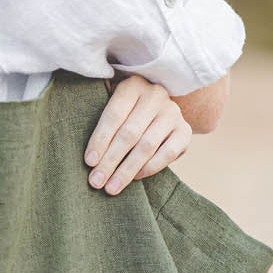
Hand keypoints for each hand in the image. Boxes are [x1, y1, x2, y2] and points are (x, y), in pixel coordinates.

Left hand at [84, 73, 191, 194]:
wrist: (158, 109)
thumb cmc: (125, 110)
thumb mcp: (111, 102)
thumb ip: (97, 116)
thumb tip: (87, 153)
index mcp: (133, 85)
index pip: (114, 114)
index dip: (100, 139)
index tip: (89, 162)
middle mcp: (155, 95)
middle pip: (130, 133)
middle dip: (111, 160)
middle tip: (96, 181)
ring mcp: (173, 112)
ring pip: (147, 145)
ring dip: (127, 170)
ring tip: (112, 187)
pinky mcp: (185, 130)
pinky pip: (168, 153)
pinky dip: (150, 168)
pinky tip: (134, 178)